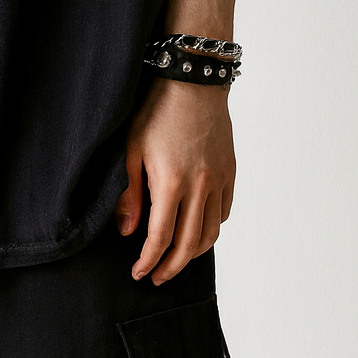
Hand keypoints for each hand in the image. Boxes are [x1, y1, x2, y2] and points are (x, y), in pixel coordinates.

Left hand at [115, 76, 235, 283]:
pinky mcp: (230, 171)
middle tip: (157, 277)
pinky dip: (212, 228)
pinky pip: (224, 212)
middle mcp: (200, 187)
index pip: (160, 238)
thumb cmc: (156, 109)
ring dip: (193, 254)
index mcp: (171, 182)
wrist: (192, 80)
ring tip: (176, 260)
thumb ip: (129, 193)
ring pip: (211, 233)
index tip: (138, 273)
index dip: (148, 261)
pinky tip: (198, 230)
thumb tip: (127, 232)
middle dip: (171, 267)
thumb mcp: (132, 148)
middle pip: (189, 245)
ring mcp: (218, 180)